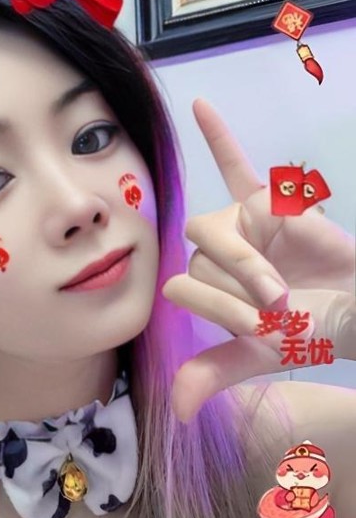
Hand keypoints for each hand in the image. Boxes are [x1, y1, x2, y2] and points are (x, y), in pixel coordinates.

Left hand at [162, 98, 355, 421]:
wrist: (351, 310)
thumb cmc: (306, 332)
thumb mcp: (257, 357)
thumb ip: (213, 372)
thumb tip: (178, 412)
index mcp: (204, 286)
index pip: (184, 289)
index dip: (220, 312)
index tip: (258, 329)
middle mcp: (212, 252)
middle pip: (198, 261)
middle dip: (238, 289)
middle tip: (278, 305)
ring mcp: (236, 223)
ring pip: (216, 232)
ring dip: (249, 263)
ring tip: (282, 283)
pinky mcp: (266, 202)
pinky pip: (235, 164)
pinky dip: (218, 136)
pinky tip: (198, 105)